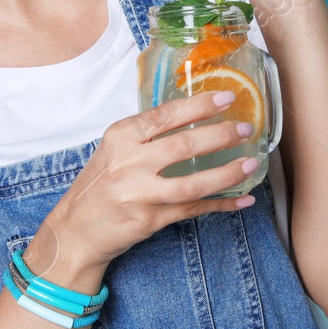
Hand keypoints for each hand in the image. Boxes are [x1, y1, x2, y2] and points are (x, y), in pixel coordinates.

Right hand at [30, 90, 261, 280]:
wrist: (75, 230)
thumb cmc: (99, 186)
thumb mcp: (114, 150)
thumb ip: (146, 135)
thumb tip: (195, 117)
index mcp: (121, 136)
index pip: (166, 114)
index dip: (200, 105)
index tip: (226, 98)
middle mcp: (129, 162)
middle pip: (185, 146)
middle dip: (222, 136)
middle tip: (247, 129)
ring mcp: (140, 193)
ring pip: (194, 182)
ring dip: (228, 173)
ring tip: (252, 164)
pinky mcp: (149, 219)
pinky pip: (193, 209)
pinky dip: (221, 205)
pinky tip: (242, 200)